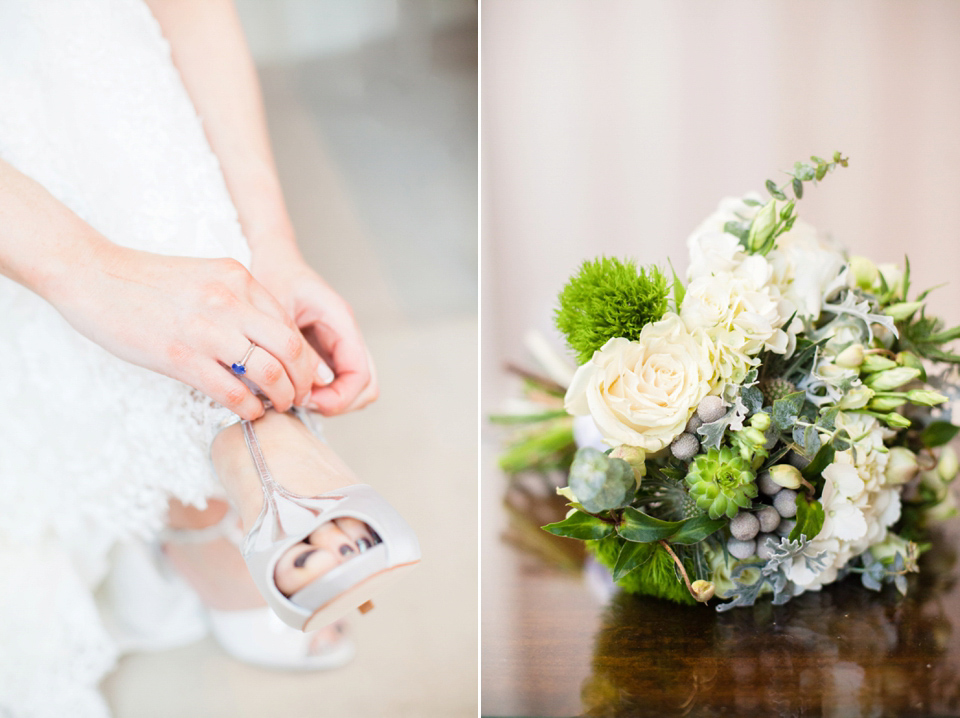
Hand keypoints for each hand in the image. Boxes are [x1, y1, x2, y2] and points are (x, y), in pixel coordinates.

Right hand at [50, 245, 323, 419]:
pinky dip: (249, 408)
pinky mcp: (181, 357)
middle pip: (291, 348)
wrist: (93, 276)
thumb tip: (268, 341)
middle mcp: (229, 302)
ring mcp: (206, 330)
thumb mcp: (206, 276)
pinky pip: (231, 392)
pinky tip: (249, 412)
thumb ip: (239, 301)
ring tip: (280, 406)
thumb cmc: (147, 281)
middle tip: (300, 395)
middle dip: (303, 379)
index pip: (289, 323)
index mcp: (238, 278)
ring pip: (268, 372)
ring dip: (282, 397)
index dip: (303, 355)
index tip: (302, 373)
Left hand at [250, 249, 377, 414]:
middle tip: (302, 403)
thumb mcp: (278, 308)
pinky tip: (293, 387)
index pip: (360, 375)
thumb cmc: (275, 274)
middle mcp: (347, 335)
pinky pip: (337, 381)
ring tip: (296, 397)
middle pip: (365, 387)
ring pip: (355, 388)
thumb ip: (295, 345)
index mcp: (341, 322)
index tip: (307, 401)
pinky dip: (322, 393)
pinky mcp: (328, 351)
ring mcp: (340, 345)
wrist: (274, 258)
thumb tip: (310, 385)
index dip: (339, 398)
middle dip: (339, 403)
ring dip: (331, 401)